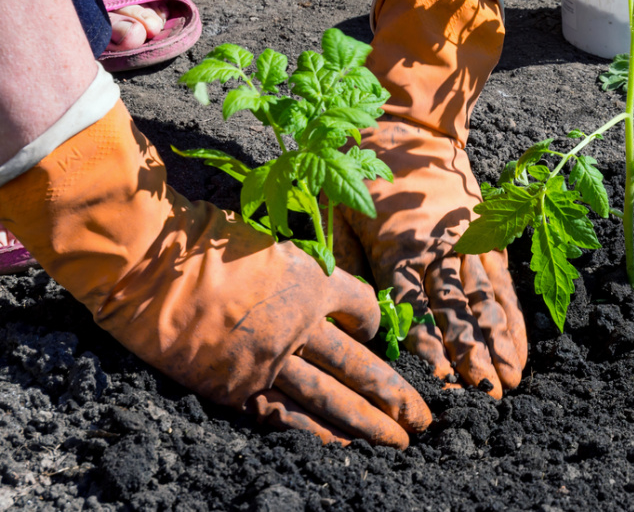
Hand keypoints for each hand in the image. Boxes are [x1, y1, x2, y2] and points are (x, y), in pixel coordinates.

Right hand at [0, 101, 429, 446]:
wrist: (151, 265)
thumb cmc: (204, 242)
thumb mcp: (268, 244)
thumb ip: (297, 272)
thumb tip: (315, 290)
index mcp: (314, 281)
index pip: (364, 308)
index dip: (376, 322)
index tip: (378, 332)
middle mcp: (303, 325)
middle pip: (363, 365)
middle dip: (396, 394)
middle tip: (425, 418)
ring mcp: (272, 359)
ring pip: (334, 398)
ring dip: (370, 424)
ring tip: (401, 442)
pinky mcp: (238, 386)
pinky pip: (286, 416)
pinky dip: (315, 433)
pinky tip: (341, 449)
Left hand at [335, 116, 526, 398]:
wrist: (408, 123)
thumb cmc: (362, 169)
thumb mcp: (335, 208)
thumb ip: (341, 260)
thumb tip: (346, 312)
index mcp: (396, 246)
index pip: (413, 307)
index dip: (428, 346)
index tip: (442, 381)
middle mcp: (437, 248)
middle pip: (456, 311)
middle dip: (471, 356)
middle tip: (485, 397)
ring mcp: (466, 241)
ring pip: (485, 300)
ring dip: (498, 343)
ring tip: (510, 381)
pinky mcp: (485, 234)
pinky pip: (501, 281)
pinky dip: (512, 316)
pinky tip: (519, 345)